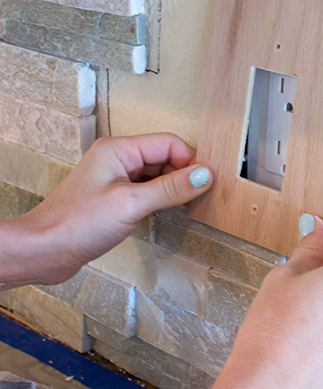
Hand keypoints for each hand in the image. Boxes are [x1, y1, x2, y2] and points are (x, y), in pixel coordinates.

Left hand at [0, 133, 212, 287]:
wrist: (44, 251)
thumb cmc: (77, 224)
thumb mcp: (131, 204)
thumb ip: (171, 188)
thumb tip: (205, 175)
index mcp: (119, 149)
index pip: (168, 144)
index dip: (190, 161)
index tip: (207, 183)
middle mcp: (118, 157)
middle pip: (164, 156)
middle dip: (184, 175)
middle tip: (200, 197)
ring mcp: (116, 176)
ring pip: (157, 173)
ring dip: (173, 187)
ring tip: (187, 206)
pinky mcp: (115, 195)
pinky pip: (147, 188)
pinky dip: (161, 197)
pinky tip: (168, 210)